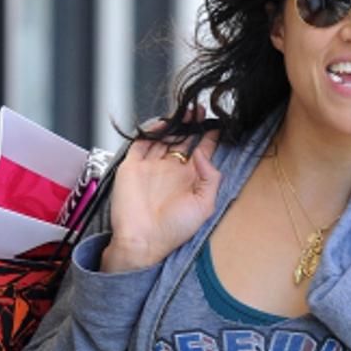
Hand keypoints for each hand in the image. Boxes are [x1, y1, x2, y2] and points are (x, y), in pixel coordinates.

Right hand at [101, 116, 220, 272]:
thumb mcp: (204, 206)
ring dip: (174, 123)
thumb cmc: (173, 230)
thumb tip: (202, 153)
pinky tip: (163, 123)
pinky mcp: (132, 166)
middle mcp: (171, 172)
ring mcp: (151, 167)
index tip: (218, 123)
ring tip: (186, 111)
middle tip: (200, 110)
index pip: (202, 152)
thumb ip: (210, 178)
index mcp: (189, 181)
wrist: (142, 241)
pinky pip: (141, 143)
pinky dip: (150, 131)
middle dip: (192, 124)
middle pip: (183, 140)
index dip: (210, 137)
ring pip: (164, 137)